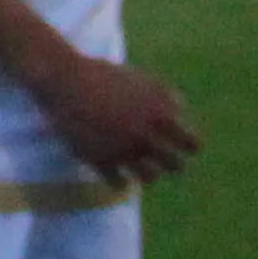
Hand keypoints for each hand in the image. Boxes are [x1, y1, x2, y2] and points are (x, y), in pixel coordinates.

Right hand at [32, 47, 200, 187]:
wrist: (66, 80)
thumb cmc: (103, 75)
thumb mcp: (141, 79)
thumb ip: (163, 95)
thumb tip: (180, 109)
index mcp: (159, 114)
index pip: (190, 142)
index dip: (191, 147)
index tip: (187, 149)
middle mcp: (145, 136)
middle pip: (175, 165)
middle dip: (173, 165)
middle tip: (167, 163)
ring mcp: (123, 150)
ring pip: (150, 178)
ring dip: (148, 174)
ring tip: (143, 171)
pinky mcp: (100, 161)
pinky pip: (119, 183)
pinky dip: (121, 182)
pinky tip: (118, 176)